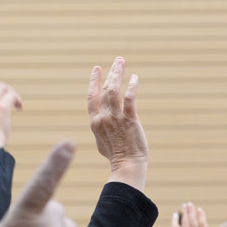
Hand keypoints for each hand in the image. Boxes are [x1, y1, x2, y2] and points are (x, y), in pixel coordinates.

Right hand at [88, 57, 148, 189]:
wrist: (127, 166)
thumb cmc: (117, 156)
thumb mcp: (102, 141)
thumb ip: (101, 128)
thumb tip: (101, 122)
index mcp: (94, 122)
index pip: (91, 97)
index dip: (93, 81)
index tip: (97, 69)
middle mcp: (103, 118)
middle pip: (104, 90)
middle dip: (111, 73)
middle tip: (118, 60)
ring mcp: (115, 118)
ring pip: (114, 91)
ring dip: (118, 74)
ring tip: (122, 62)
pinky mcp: (130, 120)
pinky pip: (129, 98)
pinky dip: (131, 86)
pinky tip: (135, 78)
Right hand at [171, 202, 209, 226]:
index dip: (174, 221)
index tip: (175, 214)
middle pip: (185, 222)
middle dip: (184, 212)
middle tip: (184, 205)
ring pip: (193, 221)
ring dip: (191, 211)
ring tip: (190, 204)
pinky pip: (202, 223)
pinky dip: (201, 215)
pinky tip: (199, 210)